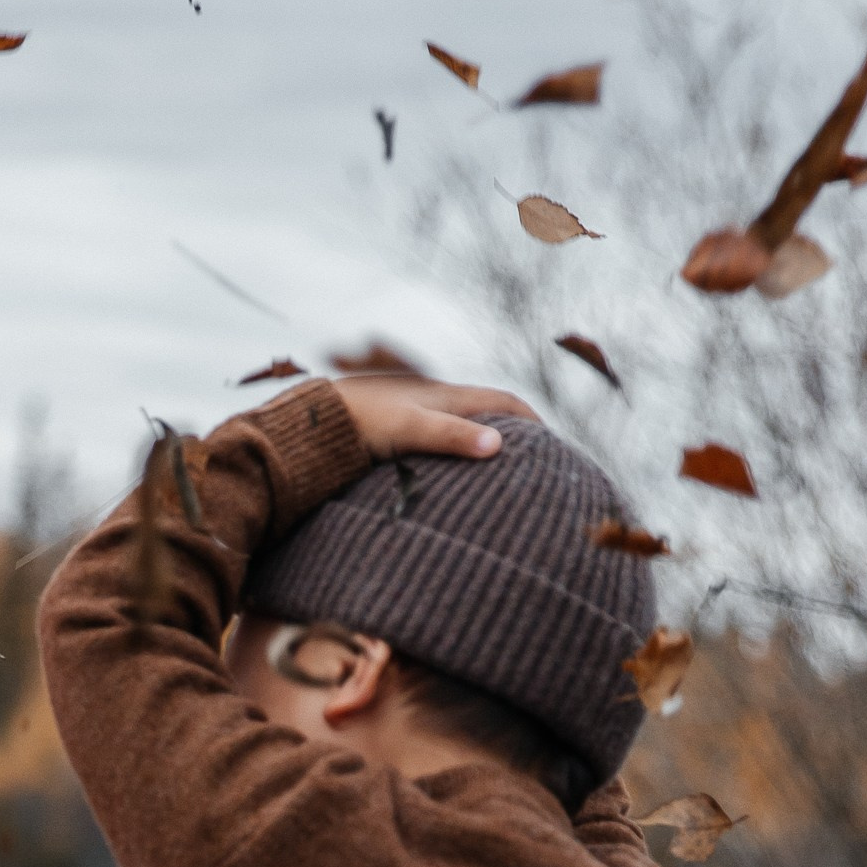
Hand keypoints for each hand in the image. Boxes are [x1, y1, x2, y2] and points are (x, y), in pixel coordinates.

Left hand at [328, 376, 536, 463]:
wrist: (312, 422)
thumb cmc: (360, 422)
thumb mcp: (410, 428)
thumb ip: (451, 436)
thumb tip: (498, 447)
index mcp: (446, 394)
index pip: (503, 402)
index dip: (531, 420)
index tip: (554, 445)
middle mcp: (434, 399)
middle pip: (486, 413)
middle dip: (511, 432)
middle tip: (534, 461)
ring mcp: (415, 412)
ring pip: (461, 426)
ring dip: (481, 442)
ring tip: (498, 472)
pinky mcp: (395, 428)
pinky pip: (437, 438)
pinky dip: (454, 451)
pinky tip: (450, 472)